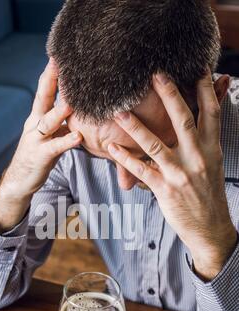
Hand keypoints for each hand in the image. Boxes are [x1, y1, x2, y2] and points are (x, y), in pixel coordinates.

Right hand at [0, 58, 82, 232]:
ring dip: (60, 111)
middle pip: (43, 97)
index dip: (52, 73)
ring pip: (48, 121)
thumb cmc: (39, 155)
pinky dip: (66, 141)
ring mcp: (36, 139)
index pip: (45, 90)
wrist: (20, 180)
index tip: (61, 55)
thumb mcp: (51, 135)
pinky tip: (78, 136)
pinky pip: (55, 147)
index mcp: (38, 116)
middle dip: (51, 80)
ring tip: (72, 102)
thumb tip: (80, 108)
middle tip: (61, 63)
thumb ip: (62, 122)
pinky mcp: (41, 156)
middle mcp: (35, 123)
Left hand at [108, 70, 236, 280]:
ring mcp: (180, 174)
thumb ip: (204, 141)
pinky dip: (125, 159)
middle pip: (182, 121)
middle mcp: (197, 157)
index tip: (197, 68)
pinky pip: (141, 170)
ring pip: (155, 145)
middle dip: (169, 96)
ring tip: (119, 111)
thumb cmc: (208, 195)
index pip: (210, 113)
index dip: (204, 89)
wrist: (210, 228)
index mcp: (210, 149)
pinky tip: (112, 148)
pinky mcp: (165, 189)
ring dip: (135, 127)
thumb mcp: (212, 165)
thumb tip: (201, 124)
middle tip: (155, 75)